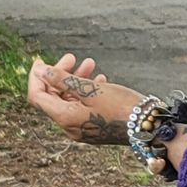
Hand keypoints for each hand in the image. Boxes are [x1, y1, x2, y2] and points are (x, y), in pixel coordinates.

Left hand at [26, 53, 140, 148]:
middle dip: (59, 75)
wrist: (149, 126)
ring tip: (90, 63)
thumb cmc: (122, 107)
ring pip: (69, 100)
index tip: (41, 61)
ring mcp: (81, 129)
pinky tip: (98, 79)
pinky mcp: (93, 128)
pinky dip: (84, 92)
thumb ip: (63, 79)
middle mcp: (69, 127)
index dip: (36, 77)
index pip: (37, 96)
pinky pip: (81, 107)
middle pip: (53, 97)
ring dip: (75, 80)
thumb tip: (40, 71)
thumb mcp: (91, 89)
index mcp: (65, 118)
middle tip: (72, 57)